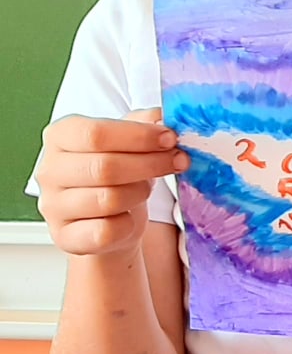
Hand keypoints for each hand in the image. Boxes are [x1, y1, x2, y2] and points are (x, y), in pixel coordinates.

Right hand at [36, 110, 187, 256]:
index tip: (170, 139)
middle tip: (179, 161)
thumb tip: (162, 116)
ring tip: (147, 188)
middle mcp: (49, 171)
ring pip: (108, 199)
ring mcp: (53, 206)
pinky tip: (129, 217)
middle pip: (104, 167)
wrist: (107, 219)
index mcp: (60, 137)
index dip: (139, 136)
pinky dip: (127, 225)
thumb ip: (144, 122)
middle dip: (151, 163)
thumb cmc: (119, 174)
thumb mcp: (130, 140)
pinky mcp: (65, 237)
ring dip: (140, 193)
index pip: (95, 133)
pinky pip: (106, 231)